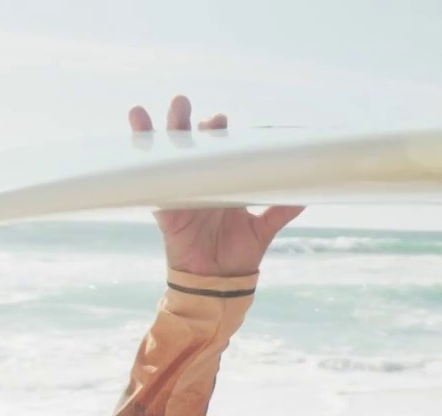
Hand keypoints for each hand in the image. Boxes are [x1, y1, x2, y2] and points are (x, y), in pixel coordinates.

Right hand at [131, 95, 304, 276]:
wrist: (221, 282)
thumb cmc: (240, 254)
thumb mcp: (264, 229)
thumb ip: (281, 210)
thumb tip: (307, 194)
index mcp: (224, 183)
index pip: (221, 149)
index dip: (220, 132)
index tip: (221, 119)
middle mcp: (200, 182)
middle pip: (191, 145)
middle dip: (189, 123)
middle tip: (189, 107)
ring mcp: (181, 192)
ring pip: (168, 157)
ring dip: (160, 133)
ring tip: (155, 111)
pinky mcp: (165, 209)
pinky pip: (150, 184)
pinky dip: (141, 162)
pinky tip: (134, 140)